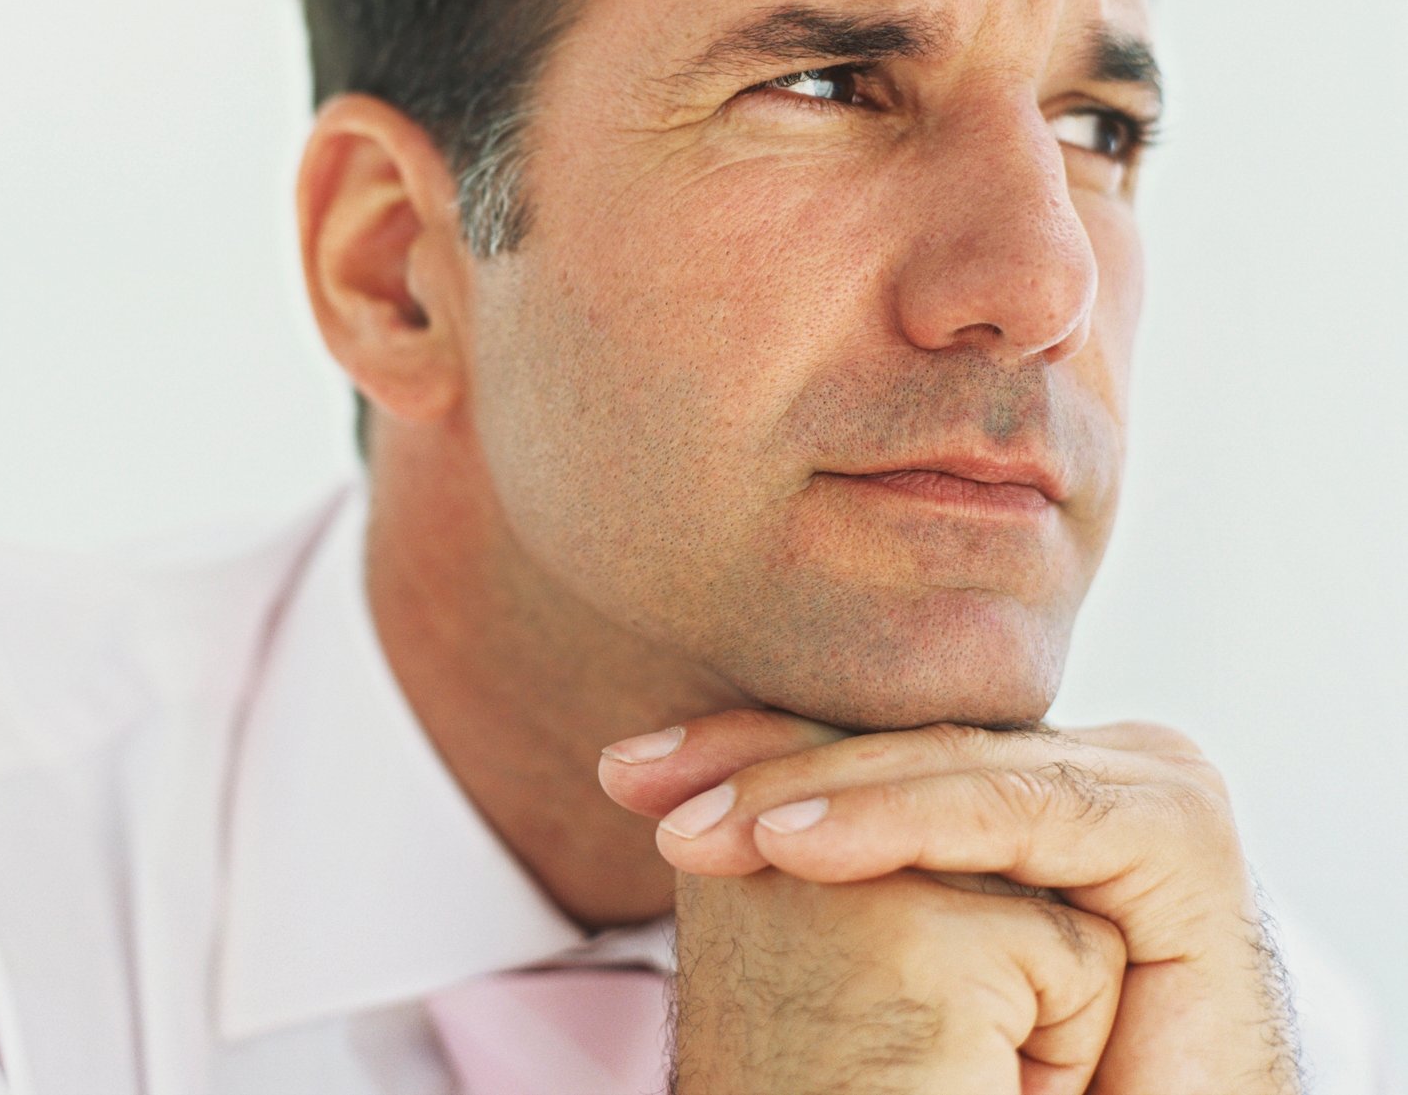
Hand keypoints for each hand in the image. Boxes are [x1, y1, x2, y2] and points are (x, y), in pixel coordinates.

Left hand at [599, 712, 1302, 1093]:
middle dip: (753, 760)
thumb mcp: (898, 957)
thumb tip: (694, 811)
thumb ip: (841, 869)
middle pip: (896, 743)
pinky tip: (794, 849)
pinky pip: (1014, 807)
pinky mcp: (1177, 829)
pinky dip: (900, 823)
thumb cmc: (1020, 1088)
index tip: (627, 772)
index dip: (745, 750)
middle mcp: (1075, 769)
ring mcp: (1133, 784)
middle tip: (634, 777)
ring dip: (805, 791)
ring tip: (698, 830)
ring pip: (942, 765)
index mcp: (1011, 786)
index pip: (866, 744)